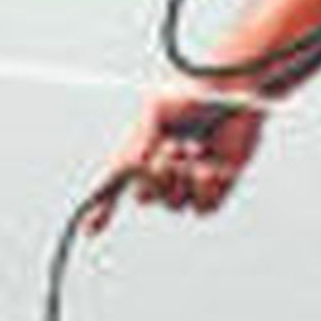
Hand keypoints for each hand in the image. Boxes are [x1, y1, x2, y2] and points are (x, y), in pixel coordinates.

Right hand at [84, 82, 264, 235]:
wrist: (231, 91)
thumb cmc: (192, 94)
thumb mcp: (156, 110)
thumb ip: (141, 140)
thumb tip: (134, 166)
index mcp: (144, 151)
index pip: (117, 184)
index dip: (102, 208)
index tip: (90, 228)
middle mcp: (166, 169)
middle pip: (145, 196)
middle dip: (154, 176)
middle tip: (172, 147)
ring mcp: (191, 180)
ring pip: (173, 204)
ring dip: (179, 178)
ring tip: (193, 148)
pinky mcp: (220, 185)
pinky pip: (203, 208)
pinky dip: (202, 191)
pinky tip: (207, 167)